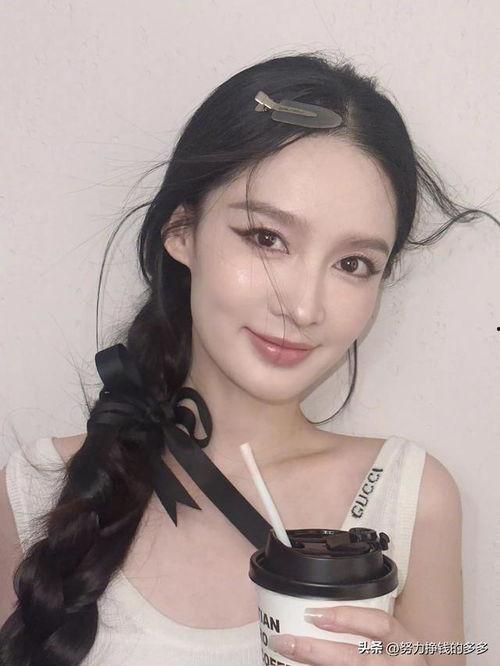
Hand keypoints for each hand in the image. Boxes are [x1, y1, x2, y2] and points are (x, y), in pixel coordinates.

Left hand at [267, 605, 427, 663]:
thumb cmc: (400, 662)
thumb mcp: (396, 645)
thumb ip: (370, 633)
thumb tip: (320, 613)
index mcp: (405, 646)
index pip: (381, 625)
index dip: (347, 617)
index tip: (314, 613)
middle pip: (354, 659)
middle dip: (316, 651)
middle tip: (285, 640)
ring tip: (284, 655)